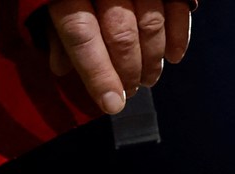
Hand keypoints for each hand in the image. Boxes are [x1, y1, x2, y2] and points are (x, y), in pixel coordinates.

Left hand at [48, 0, 194, 115]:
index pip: (81, 36)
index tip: (112, 104)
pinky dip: (178, 35)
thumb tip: (62, 67)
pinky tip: (173, 56)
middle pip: (120, 34)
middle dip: (128, 71)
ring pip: (150, 23)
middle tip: (130, 90)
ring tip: (148, 77)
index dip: (98, 74)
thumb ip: (56, 28)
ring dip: (152, 59)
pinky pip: (176, 7)